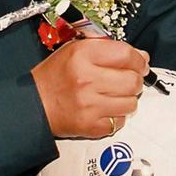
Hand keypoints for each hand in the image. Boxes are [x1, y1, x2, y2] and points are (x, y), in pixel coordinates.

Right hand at [30, 38, 147, 137]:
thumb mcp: (75, 50)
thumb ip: (108, 49)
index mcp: (82, 55)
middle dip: (135, 80)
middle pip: (133, 81)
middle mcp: (86, 80)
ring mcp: (89, 105)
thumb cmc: (56, 76)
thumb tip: (141, 57)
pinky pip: (120, 121)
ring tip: (113, 95)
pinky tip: (104, 108)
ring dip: (127, 99)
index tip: (140, 62)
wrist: (34, 104)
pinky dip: (117, 115)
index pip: (126, 54)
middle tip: (126, 79)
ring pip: (131, 103)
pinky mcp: (91, 126)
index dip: (139, 59)